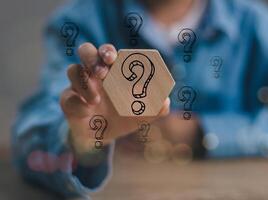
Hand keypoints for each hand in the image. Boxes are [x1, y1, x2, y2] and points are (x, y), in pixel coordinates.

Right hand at [60, 43, 169, 157]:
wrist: (105, 136)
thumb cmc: (124, 116)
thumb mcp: (143, 113)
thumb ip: (157, 107)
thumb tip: (166, 101)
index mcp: (112, 70)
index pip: (107, 52)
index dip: (108, 51)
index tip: (114, 58)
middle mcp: (93, 74)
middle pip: (86, 51)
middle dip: (93, 56)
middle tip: (103, 71)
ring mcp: (79, 86)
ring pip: (72, 70)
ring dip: (83, 82)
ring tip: (96, 99)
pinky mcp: (69, 102)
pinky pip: (67, 97)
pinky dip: (77, 103)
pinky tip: (88, 112)